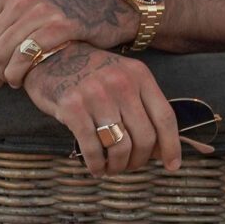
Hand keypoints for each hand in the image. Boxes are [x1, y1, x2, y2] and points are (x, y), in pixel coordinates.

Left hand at [0, 0, 129, 86]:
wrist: (103, 7)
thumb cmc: (60, 9)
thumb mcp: (26, 0)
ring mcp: (41, 10)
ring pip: (2, 53)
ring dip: (2, 75)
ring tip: (10, 82)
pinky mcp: (60, 26)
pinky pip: (25, 57)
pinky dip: (18, 74)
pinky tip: (22, 79)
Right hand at [25, 45, 181, 175]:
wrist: (51, 56)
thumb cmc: (91, 74)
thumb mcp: (122, 79)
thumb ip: (141, 107)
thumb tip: (159, 149)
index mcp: (139, 75)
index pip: (165, 117)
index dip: (171, 145)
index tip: (172, 166)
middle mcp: (121, 83)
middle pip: (145, 136)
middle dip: (139, 160)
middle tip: (129, 166)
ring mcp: (97, 94)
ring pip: (120, 146)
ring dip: (117, 166)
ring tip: (111, 168)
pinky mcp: (73, 107)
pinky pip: (92, 148)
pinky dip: (96, 164)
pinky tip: (95, 167)